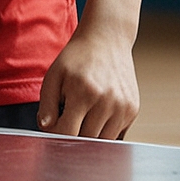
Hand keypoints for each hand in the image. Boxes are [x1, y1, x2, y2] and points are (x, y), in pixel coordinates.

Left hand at [38, 22, 138, 137]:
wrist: (106, 40)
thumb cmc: (76, 58)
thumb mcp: (54, 75)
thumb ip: (47, 104)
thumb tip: (46, 127)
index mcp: (83, 92)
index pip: (67, 132)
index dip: (55, 132)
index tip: (52, 124)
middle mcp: (107, 102)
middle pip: (85, 139)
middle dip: (72, 132)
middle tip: (67, 114)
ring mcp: (123, 108)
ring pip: (102, 140)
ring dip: (89, 133)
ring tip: (83, 111)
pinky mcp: (133, 110)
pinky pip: (117, 134)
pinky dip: (104, 129)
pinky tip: (97, 112)